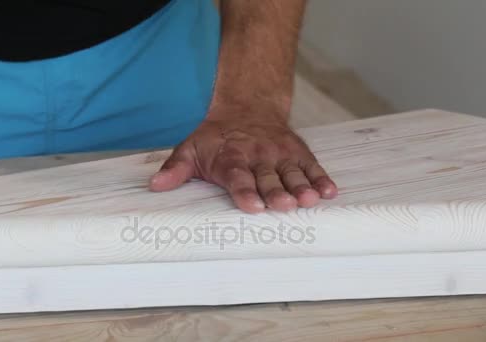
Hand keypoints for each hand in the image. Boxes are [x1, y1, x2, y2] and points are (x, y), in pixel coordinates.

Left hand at [149, 106, 337, 212]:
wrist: (247, 109)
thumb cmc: (216, 139)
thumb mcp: (190, 149)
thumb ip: (176, 169)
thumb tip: (155, 186)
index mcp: (231, 158)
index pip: (237, 176)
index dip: (244, 191)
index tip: (252, 205)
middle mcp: (258, 156)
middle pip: (268, 178)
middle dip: (277, 192)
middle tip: (285, 205)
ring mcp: (280, 155)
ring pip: (292, 173)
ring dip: (302, 187)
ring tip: (311, 199)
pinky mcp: (297, 153)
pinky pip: (311, 166)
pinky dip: (321, 178)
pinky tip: (330, 191)